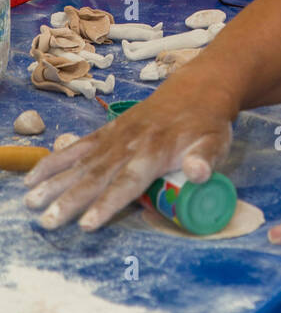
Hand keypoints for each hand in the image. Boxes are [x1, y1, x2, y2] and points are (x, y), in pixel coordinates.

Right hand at [23, 84, 233, 230]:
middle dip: (72, 199)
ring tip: (31, 202)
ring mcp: (116, 136)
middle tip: (49, 221)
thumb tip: (199, 174)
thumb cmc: (206, 124)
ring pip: (81, 162)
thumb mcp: (217, 141)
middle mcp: (131, 144)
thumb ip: (207, 159)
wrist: (197, 88)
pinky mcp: (107, 131)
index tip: (88, 224)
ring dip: (55, 182)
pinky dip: (54, 161)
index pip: (129, 181)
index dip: (108, 203)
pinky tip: (33, 178)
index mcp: (156, 151)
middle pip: (98, 175)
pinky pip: (77, 147)